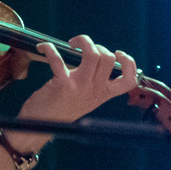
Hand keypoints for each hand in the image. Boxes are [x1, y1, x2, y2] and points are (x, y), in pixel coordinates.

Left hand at [5, 34, 138, 152]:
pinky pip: (58, 59)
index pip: (129, 81)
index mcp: (103, 94)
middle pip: (109, 59)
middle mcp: (95, 91)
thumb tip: (94, 58)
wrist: (41, 128)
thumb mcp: (85, 99)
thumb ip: (93, 83)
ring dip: (83, 41)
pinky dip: (49, 48)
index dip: (129, 63)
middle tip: (83, 48)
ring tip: (72, 43)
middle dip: (97, 45)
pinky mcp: (62, 84)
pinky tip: (43, 47)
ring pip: (93, 54)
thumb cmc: (61, 109)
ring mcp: (80, 87)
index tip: (118, 53)